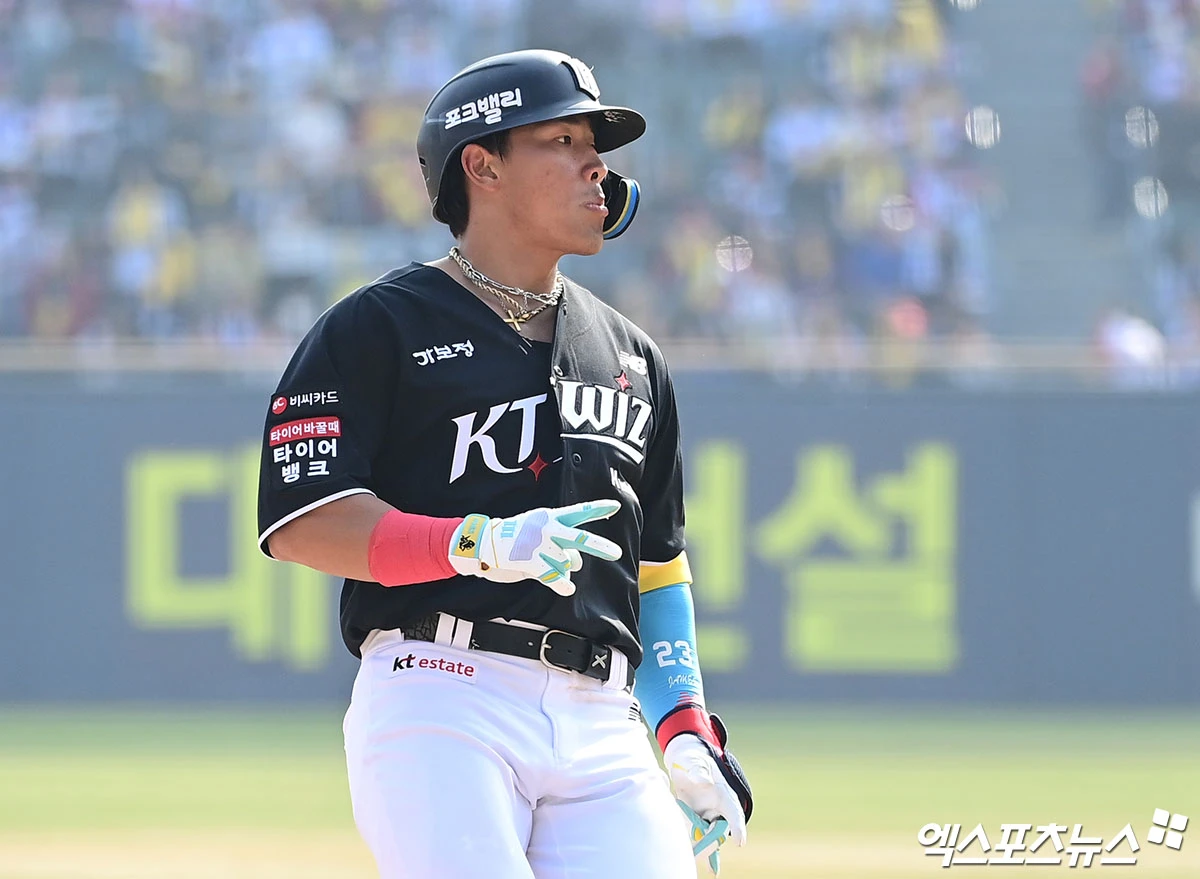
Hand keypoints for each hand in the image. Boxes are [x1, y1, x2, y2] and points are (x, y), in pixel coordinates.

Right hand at [447, 500, 621, 595]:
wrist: (485, 543)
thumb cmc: (514, 537)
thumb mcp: (538, 529)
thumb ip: (561, 542)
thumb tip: (578, 561)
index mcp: (550, 518)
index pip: (578, 512)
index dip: (597, 509)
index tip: (615, 506)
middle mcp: (548, 530)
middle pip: (579, 539)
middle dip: (600, 546)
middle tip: (617, 553)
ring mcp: (540, 547)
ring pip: (566, 565)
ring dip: (561, 569)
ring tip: (544, 564)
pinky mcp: (533, 563)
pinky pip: (557, 579)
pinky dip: (563, 586)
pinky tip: (565, 588)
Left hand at [664, 734, 748, 850]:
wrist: (682, 764)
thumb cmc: (693, 760)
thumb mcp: (695, 761)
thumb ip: (698, 770)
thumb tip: (702, 779)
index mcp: (724, 794)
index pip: (734, 812)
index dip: (737, 827)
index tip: (740, 842)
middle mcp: (718, 809)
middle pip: (720, 830)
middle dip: (712, 840)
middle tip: (702, 847)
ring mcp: (707, 816)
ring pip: (707, 836)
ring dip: (701, 843)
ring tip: (692, 850)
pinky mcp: (694, 821)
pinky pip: (697, 836)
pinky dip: (699, 847)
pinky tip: (705, 863)